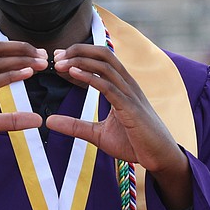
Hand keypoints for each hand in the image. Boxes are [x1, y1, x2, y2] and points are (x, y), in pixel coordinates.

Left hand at [46, 44, 191, 209]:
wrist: (159, 158)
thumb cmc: (134, 144)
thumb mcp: (98, 135)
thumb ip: (75, 126)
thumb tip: (49, 120)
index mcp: (122, 86)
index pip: (100, 60)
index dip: (79, 55)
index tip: (58, 59)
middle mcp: (127, 85)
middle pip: (103, 54)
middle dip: (79, 50)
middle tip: (56, 56)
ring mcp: (130, 94)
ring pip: (105, 66)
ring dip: (80, 61)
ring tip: (60, 63)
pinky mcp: (131, 108)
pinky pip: (109, 86)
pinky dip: (90, 77)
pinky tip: (73, 73)